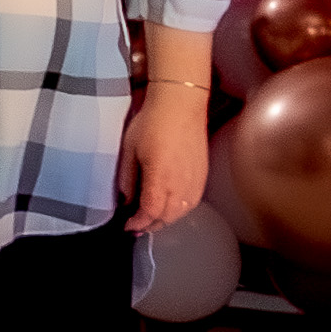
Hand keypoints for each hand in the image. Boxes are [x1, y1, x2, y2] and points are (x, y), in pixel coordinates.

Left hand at [120, 80, 210, 234]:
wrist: (181, 105)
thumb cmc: (152, 122)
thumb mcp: (130, 149)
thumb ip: (128, 178)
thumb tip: (127, 199)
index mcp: (160, 178)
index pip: (150, 213)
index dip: (138, 223)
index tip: (127, 226)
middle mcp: (180, 184)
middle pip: (167, 217)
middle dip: (150, 225)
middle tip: (137, 226)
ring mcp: (194, 181)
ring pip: (181, 213)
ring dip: (166, 219)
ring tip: (152, 218)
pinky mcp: (202, 175)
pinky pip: (192, 202)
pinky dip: (179, 210)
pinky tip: (170, 206)